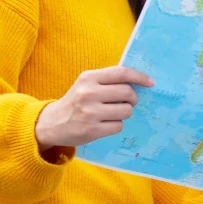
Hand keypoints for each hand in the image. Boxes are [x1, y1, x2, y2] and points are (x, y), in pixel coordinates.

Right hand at [34, 66, 150, 150]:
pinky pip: (118, 126)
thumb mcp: (86, 84)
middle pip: (127, 93)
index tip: (151, 83)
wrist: (51, 123)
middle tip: (128, 102)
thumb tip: (139, 82)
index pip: (121, 73)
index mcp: (88, 78)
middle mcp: (89, 93)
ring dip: (124, 113)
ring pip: (126, 111)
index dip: (139, 77)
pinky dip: (116, 125)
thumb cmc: (75, 101)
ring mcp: (90, 113)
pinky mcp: (92, 130)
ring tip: (113, 114)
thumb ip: (107, 81)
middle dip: (132, 99)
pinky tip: (105, 124)